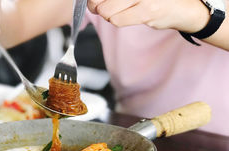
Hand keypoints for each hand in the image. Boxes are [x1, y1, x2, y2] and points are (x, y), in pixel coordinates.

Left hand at [87, 0, 209, 32]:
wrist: (186, 8)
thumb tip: (95, 1)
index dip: (95, 0)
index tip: (94, 2)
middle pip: (102, 1)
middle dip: (96, 5)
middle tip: (96, 6)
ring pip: (107, 11)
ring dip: (106, 14)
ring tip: (113, 11)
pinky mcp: (147, 11)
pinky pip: (118, 20)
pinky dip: (116, 19)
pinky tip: (123, 15)